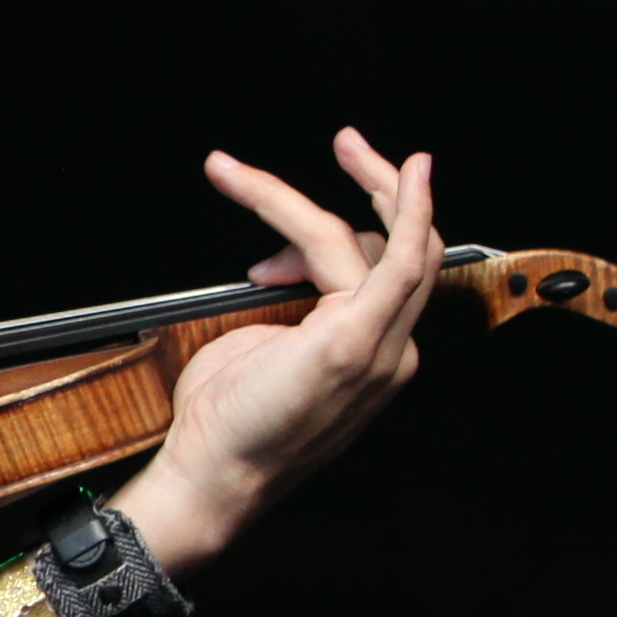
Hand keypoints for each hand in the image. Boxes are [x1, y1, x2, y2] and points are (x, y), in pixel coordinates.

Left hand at [121, 126, 439, 567]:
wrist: (211, 473)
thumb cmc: (225, 418)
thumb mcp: (259, 345)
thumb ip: (291, 305)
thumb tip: (287, 266)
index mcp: (370, 353)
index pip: (377, 270)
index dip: (333, 229)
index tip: (274, 200)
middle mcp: (390, 351)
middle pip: (405, 249)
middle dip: (383, 187)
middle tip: (348, 143)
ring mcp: (381, 350)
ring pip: (380, 244)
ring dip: (343, 190)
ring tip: (242, 173)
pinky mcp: (355, 343)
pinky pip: (397, 262)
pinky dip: (402, 209)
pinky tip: (398, 171)